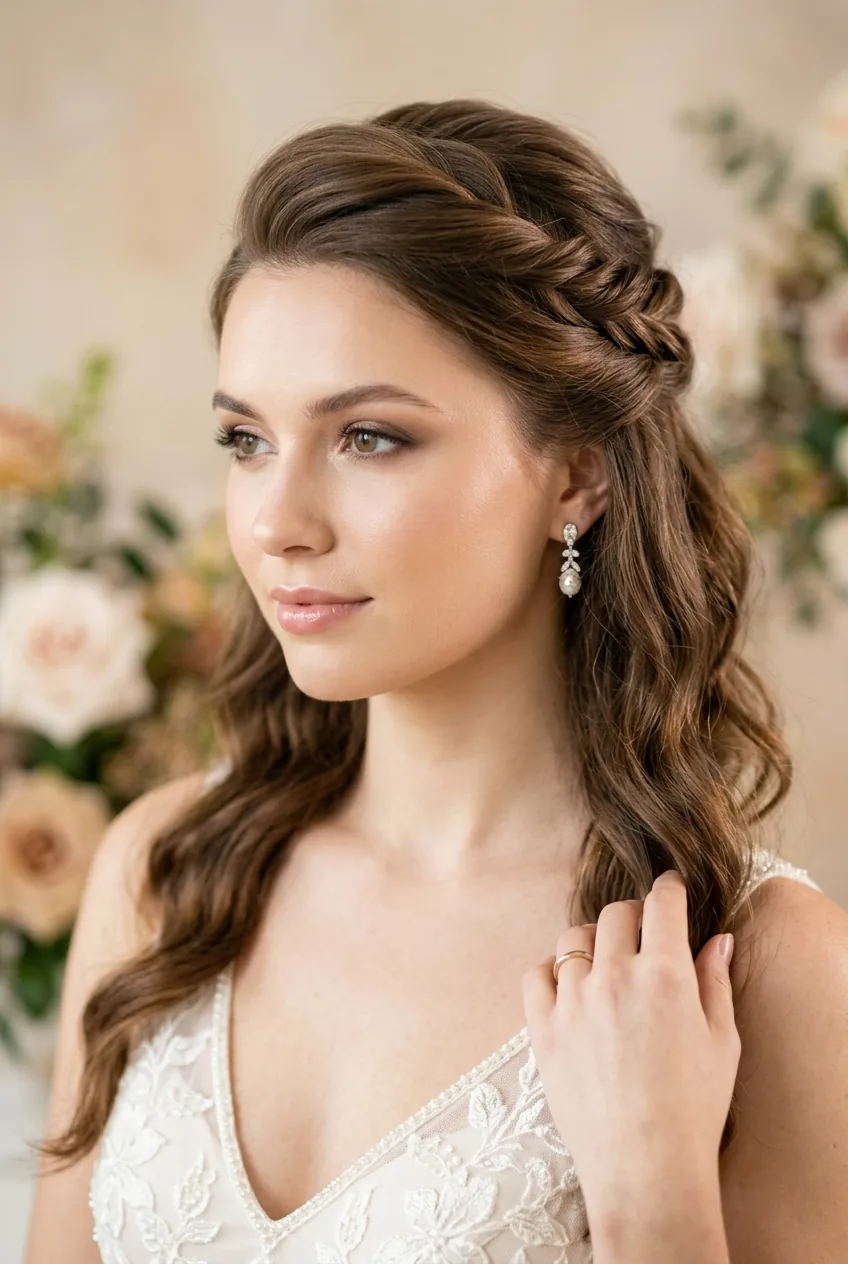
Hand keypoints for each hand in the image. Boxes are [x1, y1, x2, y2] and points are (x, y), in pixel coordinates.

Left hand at [521, 870, 740, 1216]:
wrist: (645, 1169)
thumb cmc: (693, 1110)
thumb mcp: (722, 1042)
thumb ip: (714, 982)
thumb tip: (716, 940)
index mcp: (666, 976)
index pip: (662, 904)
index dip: (669, 889)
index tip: (670, 890)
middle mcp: (616, 977)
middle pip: (616, 914)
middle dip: (634, 915)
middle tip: (642, 933)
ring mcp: (574, 1001)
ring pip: (575, 939)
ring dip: (594, 942)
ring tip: (606, 962)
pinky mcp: (543, 1029)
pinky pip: (537, 974)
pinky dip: (553, 971)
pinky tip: (570, 987)